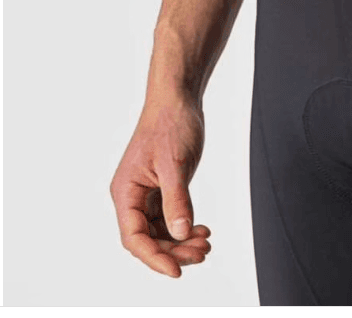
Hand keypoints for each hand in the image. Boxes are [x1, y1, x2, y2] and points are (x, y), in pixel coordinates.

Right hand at [110, 93, 210, 277]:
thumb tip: (180, 233)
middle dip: (174, 250)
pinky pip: (169, 218)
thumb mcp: (175, 164)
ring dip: (181, 241)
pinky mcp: (161, 189)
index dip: (154, 257)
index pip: (134, 237)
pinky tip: (201, 229)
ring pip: (160, 231)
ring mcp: (146, 194)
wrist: (178, 101)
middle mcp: (132, 196)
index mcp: (125, 192)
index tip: (176, 270)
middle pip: (148, 238)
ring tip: (205, 243)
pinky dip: (184, 227)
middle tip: (202, 253)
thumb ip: (177, 200)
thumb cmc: (170, 124)